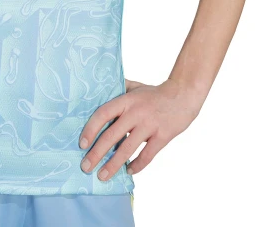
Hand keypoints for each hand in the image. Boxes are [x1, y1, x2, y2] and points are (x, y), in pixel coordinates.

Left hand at [78, 78, 204, 179]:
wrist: (183, 96)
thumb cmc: (154, 93)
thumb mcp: (134, 87)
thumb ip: (117, 90)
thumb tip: (97, 92)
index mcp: (126, 100)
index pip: (103, 114)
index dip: (91, 129)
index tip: (82, 144)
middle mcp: (136, 112)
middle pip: (112, 135)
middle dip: (96, 153)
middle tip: (85, 167)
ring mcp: (150, 125)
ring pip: (127, 149)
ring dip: (113, 165)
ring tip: (102, 176)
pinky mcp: (163, 136)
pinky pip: (147, 155)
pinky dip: (137, 166)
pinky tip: (128, 171)